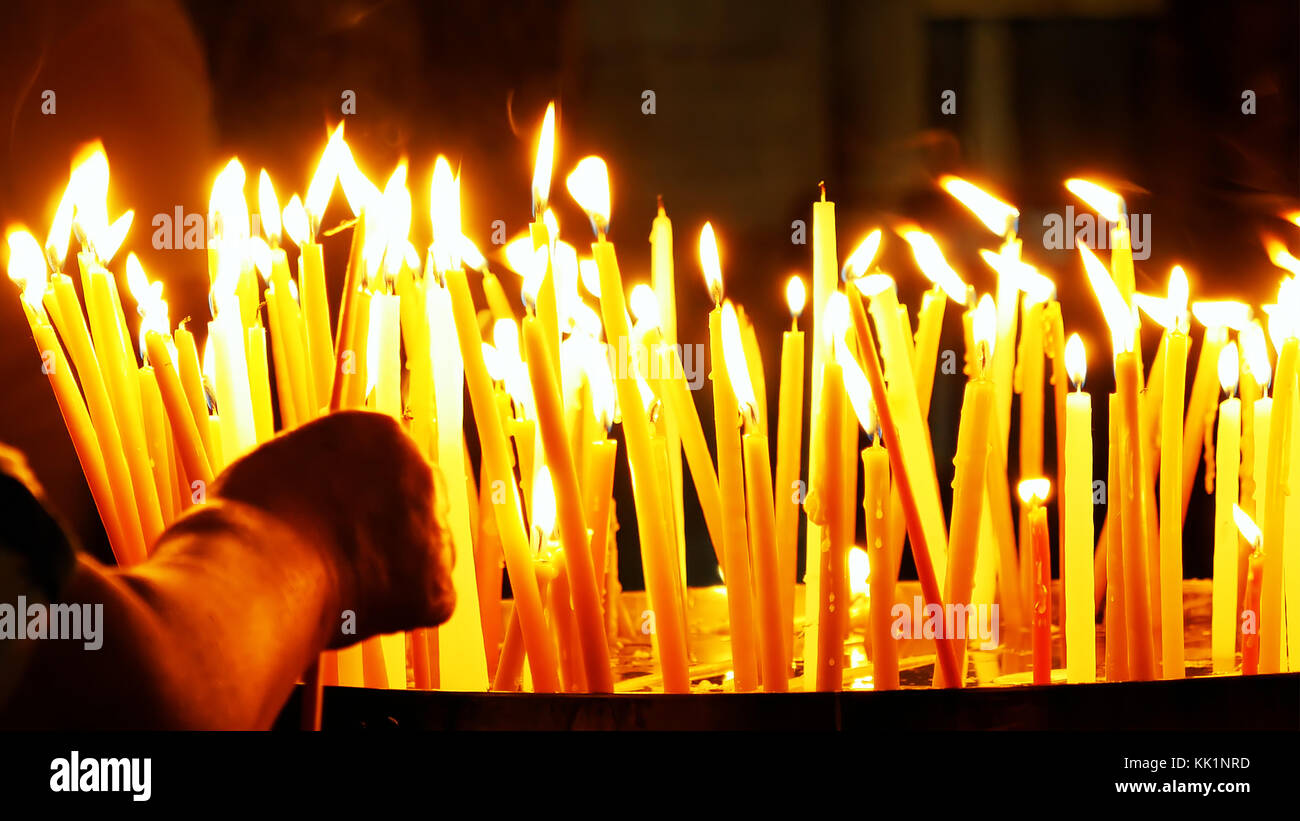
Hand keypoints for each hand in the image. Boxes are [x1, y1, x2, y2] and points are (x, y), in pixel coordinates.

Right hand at [213, 411, 455, 644]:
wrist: (254, 572)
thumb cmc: (246, 520)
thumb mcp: (280, 459)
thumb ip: (320, 464)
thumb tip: (324, 479)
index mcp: (379, 431)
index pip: (387, 461)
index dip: (359, 496)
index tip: (333, 516)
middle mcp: (420, 471)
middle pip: (419, 501)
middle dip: (391, 527)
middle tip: (346, 555)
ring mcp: (435, 529)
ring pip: (428, 552)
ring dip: (398, 568)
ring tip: (340, 586)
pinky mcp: (438, 586)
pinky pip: (427, 602)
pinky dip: (399, 612)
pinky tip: (356, 609)